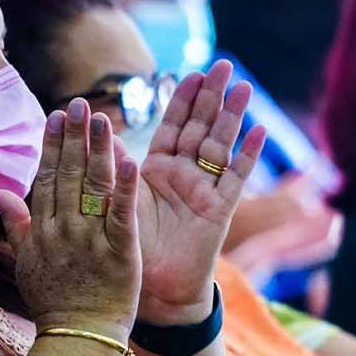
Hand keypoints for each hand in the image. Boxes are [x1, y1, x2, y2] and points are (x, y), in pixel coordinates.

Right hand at [0, 98, 140, 339]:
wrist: (79, 337)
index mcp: (40, 231)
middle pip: (69, 175)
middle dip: (75, 137)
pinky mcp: (120, 253)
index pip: (47, 178)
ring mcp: (90, 241)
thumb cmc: (53, 302)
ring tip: (104, 119)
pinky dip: (124, 188)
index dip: (53, 145)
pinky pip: (122, 215)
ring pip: (93, 187)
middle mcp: (63, 231)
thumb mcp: (25, 263)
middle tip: (80, 104)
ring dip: (98, 150)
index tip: (58, 117)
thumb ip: (15, 224)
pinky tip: (129, 160)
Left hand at [135, 59, 265, 323]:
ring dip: (233, 117)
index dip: (182, 100)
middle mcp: (184, 175)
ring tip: (243, 87)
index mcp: (158, 170)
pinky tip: (259, 132)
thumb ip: (112, 168)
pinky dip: (247, 156)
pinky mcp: (219, 210)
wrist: (151, 290)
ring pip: (221, 146)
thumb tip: (96, 130)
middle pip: (201, 128)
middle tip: (224, 64)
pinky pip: (235, 179)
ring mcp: (205, 190)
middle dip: (212, 97)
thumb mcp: (118, 202)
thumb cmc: (132, 248)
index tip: (191, 72)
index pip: (172, 127)